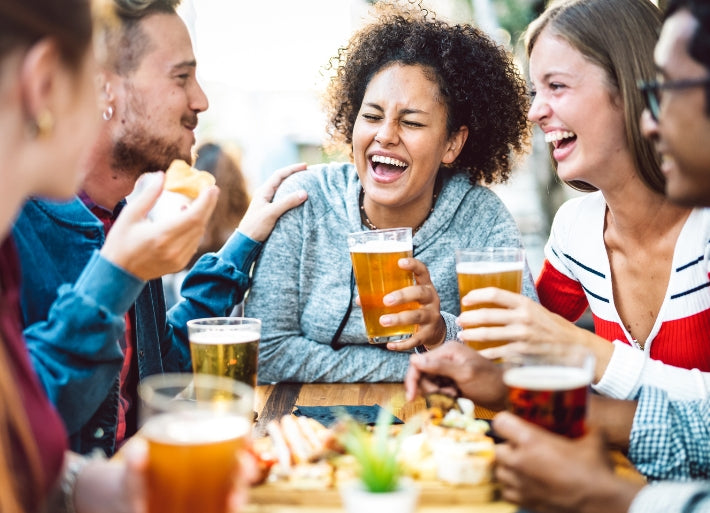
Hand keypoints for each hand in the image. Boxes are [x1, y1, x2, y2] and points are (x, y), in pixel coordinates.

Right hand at [100, 172, 218, 280]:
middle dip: (208, 205)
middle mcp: (174, 249)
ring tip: (197, 203)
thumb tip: (161, 176)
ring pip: (198, 234)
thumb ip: (148, 195)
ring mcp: (178, 259)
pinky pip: (194, 243)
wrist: (118, 274)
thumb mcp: (130, 215)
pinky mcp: (179, 264)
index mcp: (161, 235)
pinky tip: (188, 220)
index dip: (206, 202)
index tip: (211, 188)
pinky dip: (195, 230)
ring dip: (201, 217)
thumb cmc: (120, 243)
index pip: (193, 217)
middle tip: (211, 190)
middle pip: (200, 224)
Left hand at [237, 163, 307, 241]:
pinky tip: (298, 200)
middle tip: (307, 173)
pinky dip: (291, 197)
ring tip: (305, 184)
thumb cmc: (256, 226)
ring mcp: (267, 203)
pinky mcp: (270, 212)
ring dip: (293, 185)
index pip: (279, 175)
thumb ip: (287, 202)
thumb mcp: (272, 213)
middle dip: (293, 175)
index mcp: (263, 191)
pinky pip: (282, 200)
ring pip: (282, 190)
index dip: (292, 169)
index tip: (305, 166)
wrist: (246, 242)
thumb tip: (304, 192)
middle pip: (281, 180)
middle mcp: (265, 195)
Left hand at [375, 258, 445, 351]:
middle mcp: (431, 299)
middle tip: (385, 300)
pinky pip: (416, 339)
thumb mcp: (408, 298)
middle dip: (403, 296)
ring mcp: (432, 317)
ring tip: (383, 321)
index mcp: (425, 286)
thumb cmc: (416, 308)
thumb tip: (360, 299)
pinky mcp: (428, 334)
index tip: (400, 262)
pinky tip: (390, 344)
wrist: (436, 330)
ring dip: (399, 319)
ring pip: (418, 316)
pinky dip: (402, 343)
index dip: (413, 265)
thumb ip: (387, 295)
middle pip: (420, 293)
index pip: (423, 271)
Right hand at [404, 341, 505, 409]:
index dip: (413, 380)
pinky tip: (455, 396)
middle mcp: (446, 356)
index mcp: (448, 350)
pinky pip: (438, 388)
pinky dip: (443, 395)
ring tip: (453, 396)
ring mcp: (449, 368)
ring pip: (429, 383)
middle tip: (446, 395)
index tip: (411, 398)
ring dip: (437, 393)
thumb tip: (413, 359)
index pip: (419, 363)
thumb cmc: (489, 383)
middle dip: (429, 388)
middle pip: (422, 374)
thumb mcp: (464, 374)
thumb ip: (439, 367)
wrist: (508, 395)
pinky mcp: (453, 379)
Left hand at [457, 287, 612, 380]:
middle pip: (485, 315)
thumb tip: (489, 304)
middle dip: (467, 318)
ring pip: (486, 335)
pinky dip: (482, 353)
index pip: (494, 294)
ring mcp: (521, 337)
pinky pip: (494, 353)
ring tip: (462, 336)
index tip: (465, 300)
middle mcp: (522, 318)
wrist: (575, 349)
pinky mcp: (521, 354)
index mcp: (525, 303)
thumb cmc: (553, 328)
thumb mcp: (536, 310)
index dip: (475, 296)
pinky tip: (476, 353)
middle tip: (460, 320)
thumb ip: (515, 307)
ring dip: (470, 335)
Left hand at [492, 412, 642, 512]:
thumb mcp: (592, 439)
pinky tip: (526, 485)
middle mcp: (519, 461)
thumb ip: (584, 427)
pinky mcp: (524, 501)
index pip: (500, 422)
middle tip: (521, 447)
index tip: (512, 424)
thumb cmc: (595, 470)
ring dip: (508, 467)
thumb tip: (587, 422)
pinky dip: (513, 488)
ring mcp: (520, 483)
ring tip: (523, 466)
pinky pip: (506, 492)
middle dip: (507, 447)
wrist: (600, 502)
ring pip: (499, 471)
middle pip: (497, 448)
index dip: (505, 422)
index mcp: (531, 440)